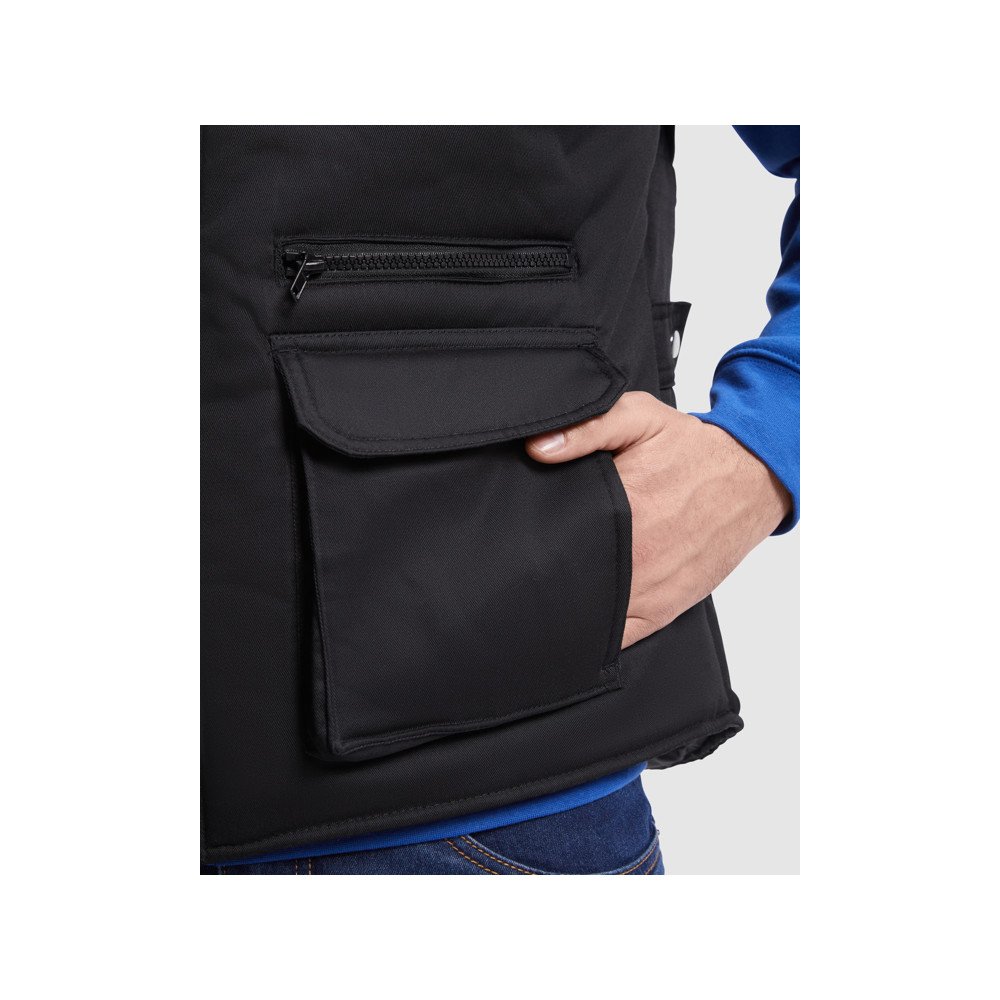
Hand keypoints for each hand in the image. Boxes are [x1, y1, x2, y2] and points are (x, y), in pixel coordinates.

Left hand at [526, 391, 790, 648]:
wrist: (753, 480)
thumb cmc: (692, 449)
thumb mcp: (640, 417)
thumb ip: (587, 427)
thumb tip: (540, 447)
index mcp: (624, 511)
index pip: (556, 542)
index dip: (528, 549)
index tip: (509, 546)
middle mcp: (636, 559)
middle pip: (568, 584)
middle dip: (540, 580)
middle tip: (515, 573)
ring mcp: (649, 591)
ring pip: (590, 619)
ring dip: (564, 614)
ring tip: (536, 602)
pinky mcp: (664, 610)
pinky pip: (621, 640)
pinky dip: (596, 639)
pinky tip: (572, 630)